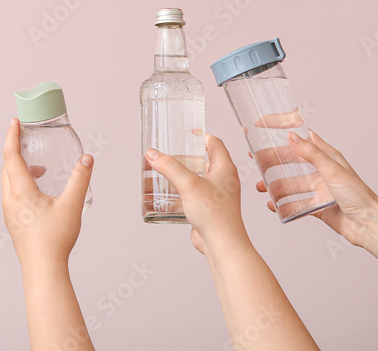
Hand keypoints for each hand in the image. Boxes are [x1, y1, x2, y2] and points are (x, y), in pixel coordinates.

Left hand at [1, 119, 92, 266]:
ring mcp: (8, 210)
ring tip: (38, 167)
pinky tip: (37, 190)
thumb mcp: (72, 205)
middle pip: (6, 166)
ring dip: (18, 168)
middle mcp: (9, 198)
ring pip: (7, 180)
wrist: (42, 268)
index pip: (11, 155)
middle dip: (14, 149)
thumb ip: (80, 179)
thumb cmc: (53, 240)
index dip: (12, 136)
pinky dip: (19, 182)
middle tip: (25, 138)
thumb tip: (86, 159)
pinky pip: (10, 193)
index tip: (14, 122)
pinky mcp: (12, 220)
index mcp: (20, 190)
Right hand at [145, 135, 244, 254]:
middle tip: (172, 152)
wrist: (222, 244)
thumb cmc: (215, 214)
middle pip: (206, 160)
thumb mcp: (189, 184)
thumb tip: (153, 154)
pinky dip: (184, 189)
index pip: (215, 144)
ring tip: (167, 171)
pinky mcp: (210, 208)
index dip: (201, 136)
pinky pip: (196, 193)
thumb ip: (170, 167)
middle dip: (188, 155)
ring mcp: (217, 195)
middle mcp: (224, 180)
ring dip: (185, 173)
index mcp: (225, 169)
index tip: (189, 132)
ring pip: (200, 177)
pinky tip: (171, 192)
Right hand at [254, 129, 377, 245]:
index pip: (302, 138)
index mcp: (327, 156)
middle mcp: (321, 171)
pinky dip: (282, 204)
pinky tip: (273, 205)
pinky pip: (295, 204)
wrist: (369, 225)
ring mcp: (318, 189)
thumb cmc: (358, 194)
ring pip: (290, 184)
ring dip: (274, 185)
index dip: (284, 130)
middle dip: (272, 160)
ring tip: (260, 187)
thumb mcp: (332, 169)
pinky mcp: (316, 206)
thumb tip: (291, 135)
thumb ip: (311, 153)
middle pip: (291, 161)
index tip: (264, 127)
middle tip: (255, 160)